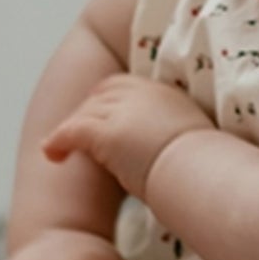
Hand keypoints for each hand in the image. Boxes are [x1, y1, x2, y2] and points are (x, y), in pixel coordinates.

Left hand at [42, 73, 212, 197]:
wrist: (203, 173)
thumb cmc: (205, 167)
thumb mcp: (196, 141)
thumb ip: (181, 139)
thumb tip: (182, 155)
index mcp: (166, 94)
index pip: (126, 86)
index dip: (108, 101)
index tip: (103, 117)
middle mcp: (143, 95)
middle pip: (101, 93)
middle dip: (86, 111)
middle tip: (77, 133)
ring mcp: (123, 112)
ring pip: (86, 112)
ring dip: (71, 129)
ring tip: (59, 150)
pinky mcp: (107, 132)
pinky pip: (72, 130)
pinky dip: (58, 141)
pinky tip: (52, 155)